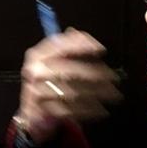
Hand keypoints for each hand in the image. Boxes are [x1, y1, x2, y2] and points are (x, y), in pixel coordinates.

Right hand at [16, 28, 121, 143]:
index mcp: (38, 55)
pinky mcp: (45, 110)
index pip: (61, 46)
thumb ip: (67, 46)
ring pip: (75, 93)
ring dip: (97, 94)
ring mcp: (39, 92)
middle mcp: (36, 72)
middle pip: (72, 71)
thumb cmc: (48, 79)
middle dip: (98, 74)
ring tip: (113, 94)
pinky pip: (72, 110)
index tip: (101, 49)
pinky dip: (89, 110)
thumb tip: (82, 36)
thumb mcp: (52, 59)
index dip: (82, 45)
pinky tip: (101, 109)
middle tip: (114, 78)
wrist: (32, 109)